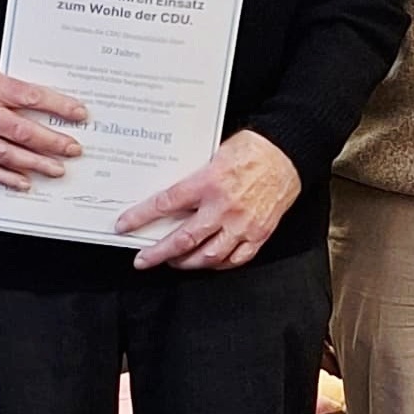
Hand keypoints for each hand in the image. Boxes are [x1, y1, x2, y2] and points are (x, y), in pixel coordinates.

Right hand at [0, 48, 84, 189]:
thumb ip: (13, 88)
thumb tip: (45, 105)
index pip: (33, 98)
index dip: (59, 107)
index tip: (79, 114)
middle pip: (24, 132)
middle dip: (53, 143)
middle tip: (73, 149)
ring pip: (8, 155)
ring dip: (36, 164)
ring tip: (56, 170)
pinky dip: (5, 177)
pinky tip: (23, 182)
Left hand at [116, 127, 301, 271]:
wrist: (288, 153)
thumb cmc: (254, 149)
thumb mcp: (214, 155)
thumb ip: (195, 179)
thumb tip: (172, 198)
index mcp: (209, 183)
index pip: (165, 204)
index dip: (141, 217)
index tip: (125, 225)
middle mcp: (224, 207)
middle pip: (183, 240)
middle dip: (157, 253)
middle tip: (142, 259)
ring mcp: (242, 224)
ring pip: (208, 256)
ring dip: (186, 263)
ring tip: (173, 262)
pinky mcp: (259, 233)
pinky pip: (235, 259)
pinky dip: (218, 264)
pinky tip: (208, 262)